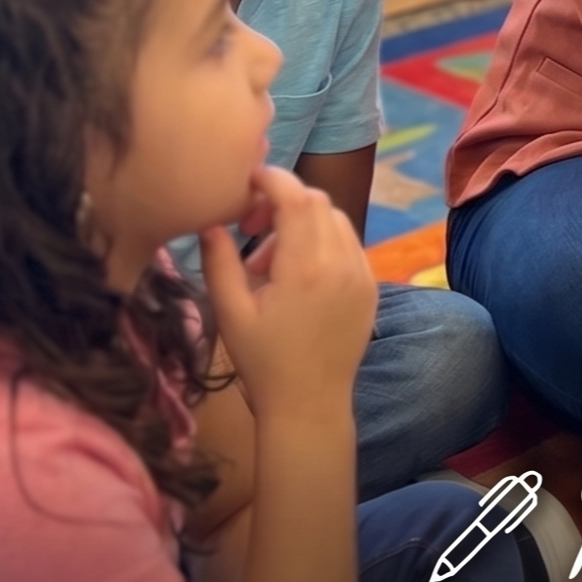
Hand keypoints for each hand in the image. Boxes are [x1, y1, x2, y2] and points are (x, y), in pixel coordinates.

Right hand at [200, 166, 376, 421]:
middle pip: (318, 202)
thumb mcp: (230, 312)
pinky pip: (348, 244)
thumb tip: (211, 221)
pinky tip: (297, 274)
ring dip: (302, 223)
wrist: (310, 403)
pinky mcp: (371, 285)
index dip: (273, 179)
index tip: (248, 180)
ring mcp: (362, 273)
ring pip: (335, 220)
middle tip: (251, 226)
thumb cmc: (263, 361)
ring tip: (269, 262)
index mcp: (306, 267)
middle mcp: (342, 262)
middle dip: (283, 201)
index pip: (297, 197)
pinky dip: (322, 242)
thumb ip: (219, 261)